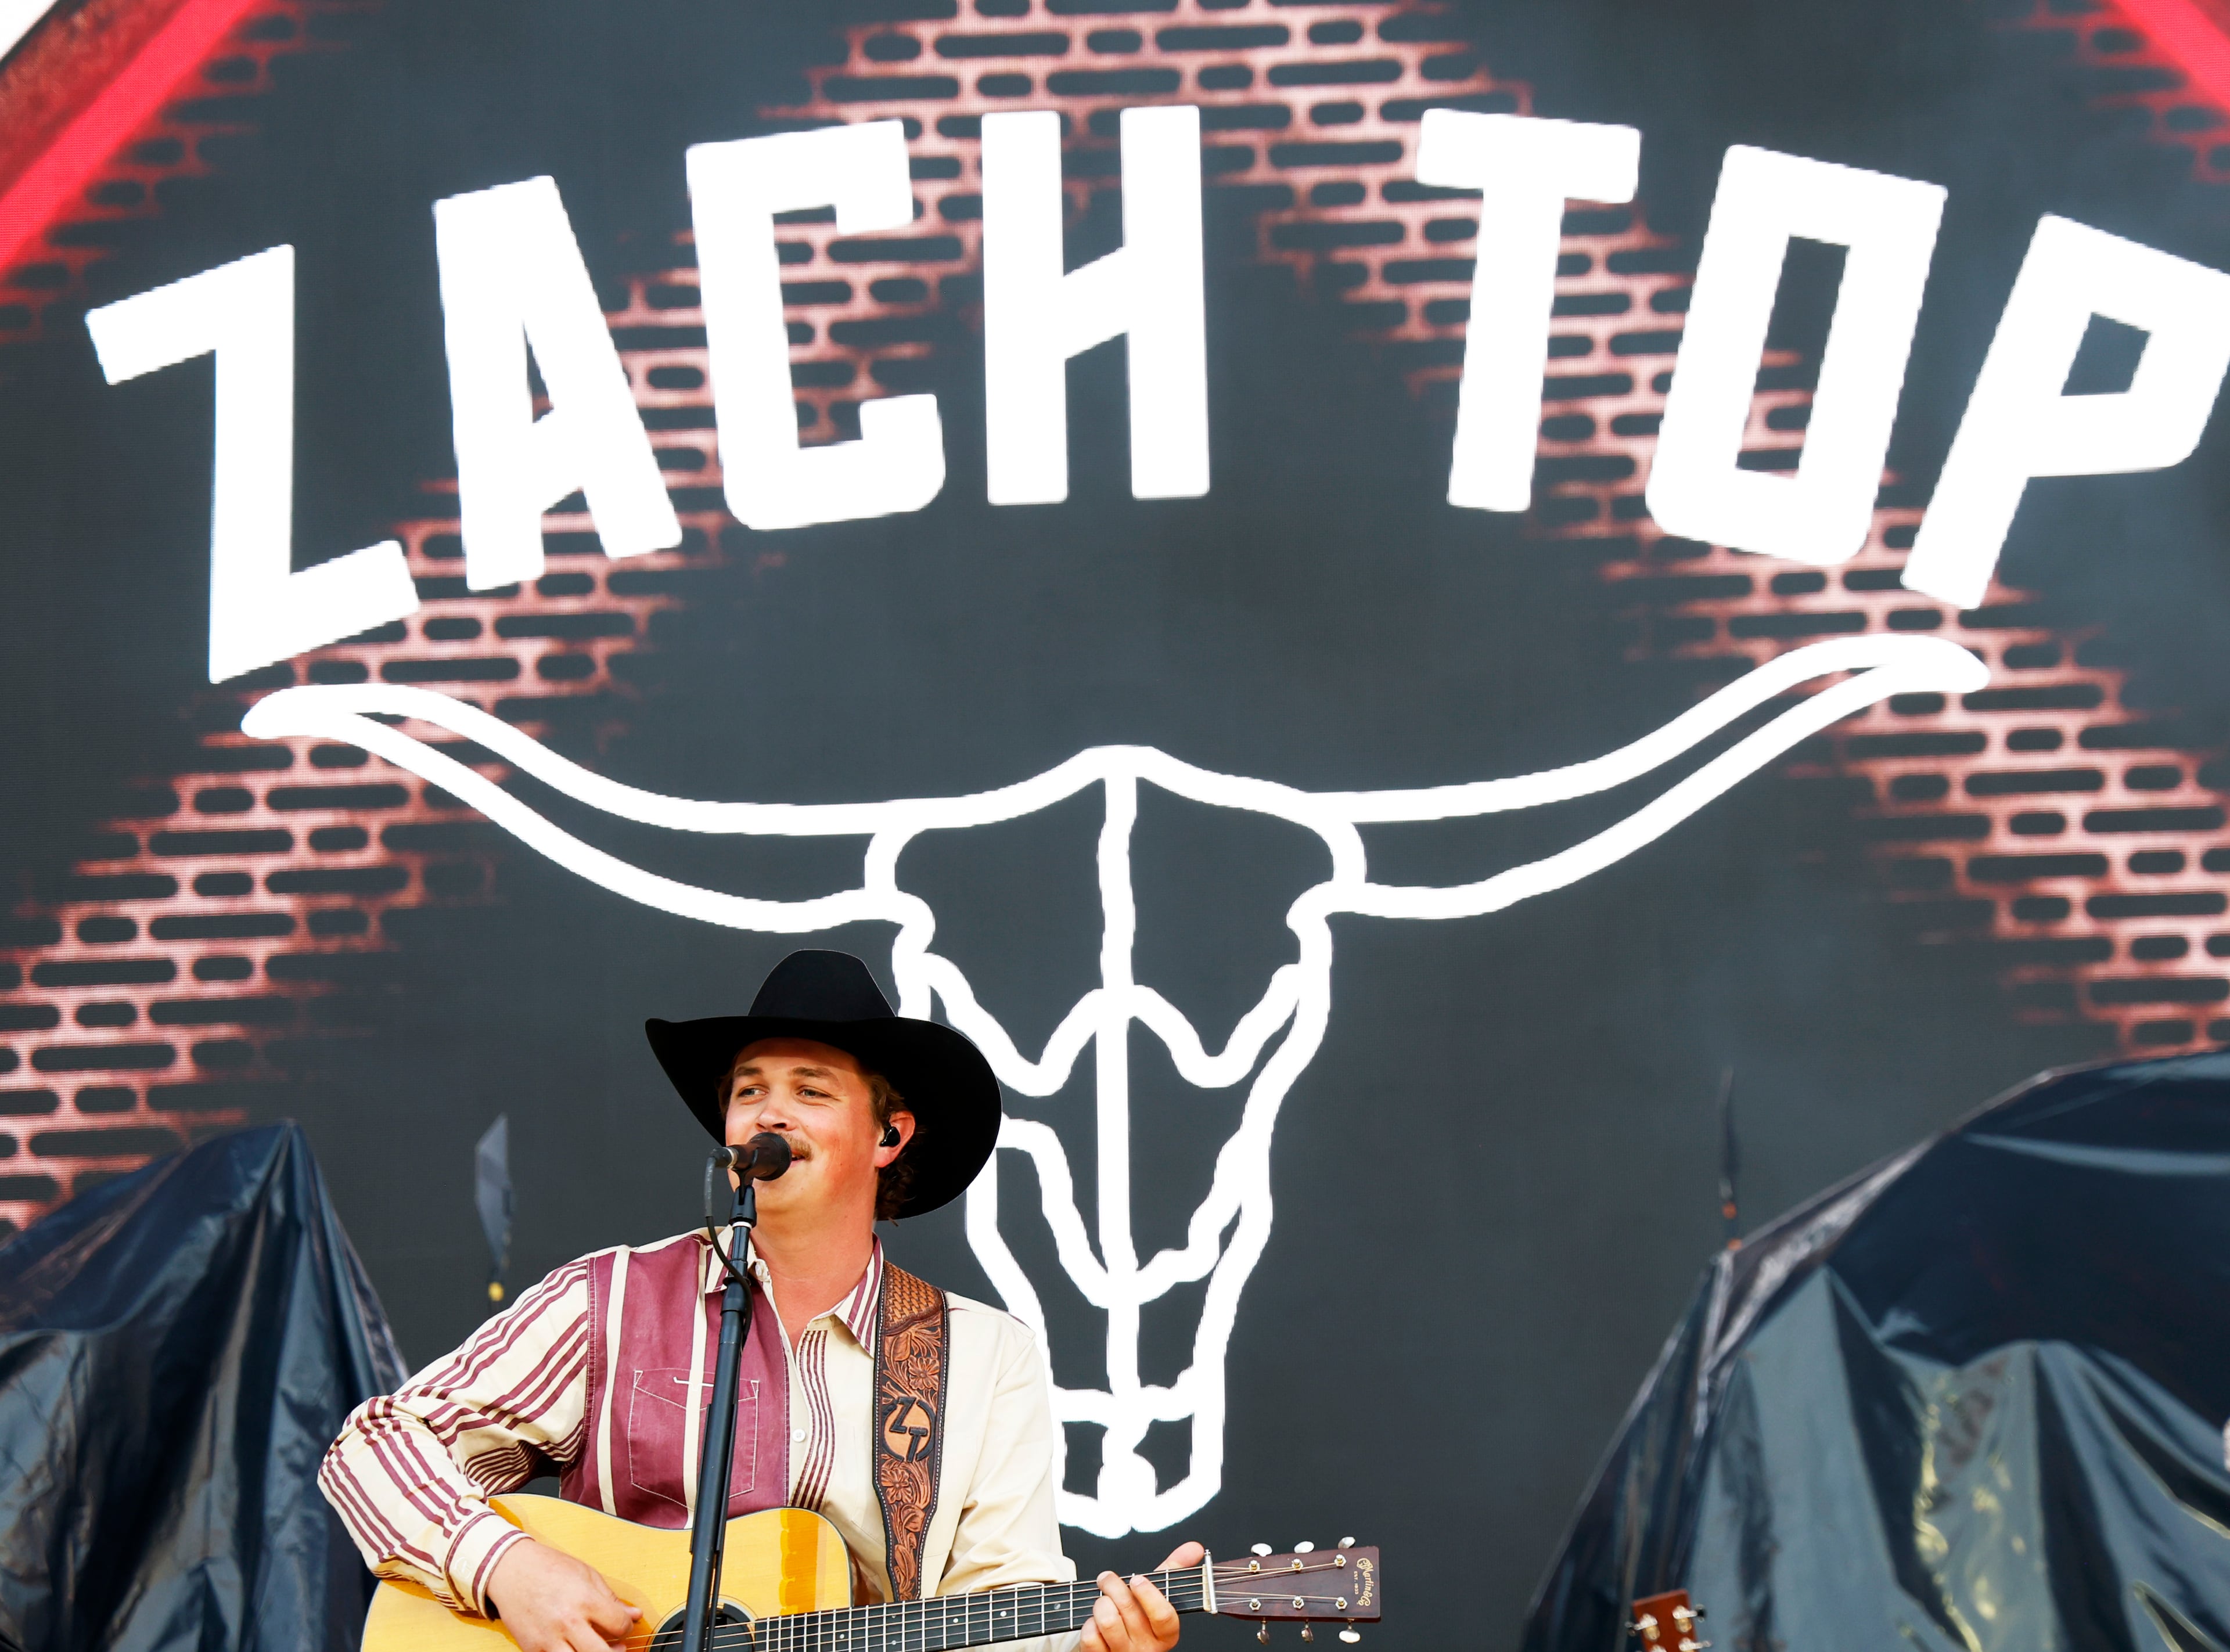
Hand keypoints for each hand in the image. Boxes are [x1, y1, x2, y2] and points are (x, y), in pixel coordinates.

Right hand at [485, 1538, 642, 1651]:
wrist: (511, 1570)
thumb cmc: (550, 1568)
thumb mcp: (587, 1575)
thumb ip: (611, 1599)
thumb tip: (635, 1615)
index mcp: (585, 1600)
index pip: (619, 1625)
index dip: (626, 1626)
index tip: (622, 1624)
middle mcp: (568, 1623)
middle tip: (618, 1647)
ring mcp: (548, 1639)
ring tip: (596, 1649)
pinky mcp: (531, 1649)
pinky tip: (573, 1649)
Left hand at [1080, 1542, 1205, 1651]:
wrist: (1115, 1648)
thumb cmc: (1138, 1619)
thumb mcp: (1157, 1596)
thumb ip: (1173, 1571)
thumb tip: (1194, 1547)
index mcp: (1165, 1634)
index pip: (1163, 1616)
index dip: (1148, 1594)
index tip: (1138, 1579)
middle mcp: (1146, 1648)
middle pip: (1129, 1611)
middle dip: (1113, 1586)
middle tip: (1107, 1578)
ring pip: (1108, 1621)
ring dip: (1100, 1603)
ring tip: (1102, 1600)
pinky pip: (1091, 1637)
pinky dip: (1088, 1623)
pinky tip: (1094, 1622)